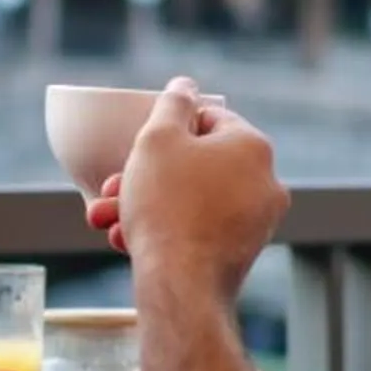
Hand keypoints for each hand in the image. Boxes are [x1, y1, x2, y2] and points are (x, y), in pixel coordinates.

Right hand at [115, 78, 287, 294]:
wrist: (181, 285)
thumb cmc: (168, 206)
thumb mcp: (158, 139)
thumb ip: (171, 104)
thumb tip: (185, 84)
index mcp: (253, 146)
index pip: (209, 119)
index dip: (168, 128)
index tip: (140, 146)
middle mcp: (265, 182)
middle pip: (195, 165)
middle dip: (144, 176)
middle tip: (111, 187)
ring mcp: (256, 222)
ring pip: (189, 201)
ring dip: (143, 205)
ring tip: (105, 219)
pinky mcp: (240, 253)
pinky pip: (196, 230)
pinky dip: (162, 231)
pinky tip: (125, 241)